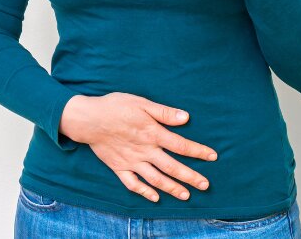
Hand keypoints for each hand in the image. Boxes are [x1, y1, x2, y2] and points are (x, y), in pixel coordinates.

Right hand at [59, 93, 217, 202]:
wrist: (88, 119)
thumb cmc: (115, 106)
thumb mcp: (141, 103)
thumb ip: (164, 112)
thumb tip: (186, 117)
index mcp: (152, 133)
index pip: (181, 145)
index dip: (198, 152)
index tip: (212, 157)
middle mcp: (145, 151)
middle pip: (172, 167)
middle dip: (190, 177)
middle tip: (205, 185)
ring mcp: (132, 162)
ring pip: (156, 179)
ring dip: (172, 188)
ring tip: (186, 195)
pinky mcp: (119, 168)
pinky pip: (133, 184)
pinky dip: (145, 192)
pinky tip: (155, 197)